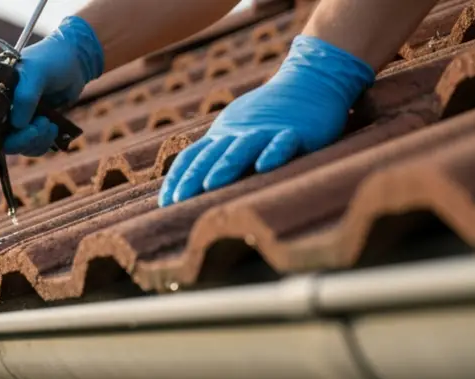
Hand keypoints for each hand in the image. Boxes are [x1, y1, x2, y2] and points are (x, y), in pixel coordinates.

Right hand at [0, 16, 103, 166]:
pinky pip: (33, 146)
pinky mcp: (33, 126)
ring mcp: (18, 118)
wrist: (75, 61)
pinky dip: (43, 142)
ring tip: (49, 124)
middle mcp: (2, 108)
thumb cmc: (52, 60)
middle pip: (1, 139)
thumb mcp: (37, 72)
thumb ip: (26, 96)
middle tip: (39, 127)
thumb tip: (17, 124)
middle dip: (22, 139)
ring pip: (19, 146)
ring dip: (35, 141)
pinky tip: (53, 128)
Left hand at [158, 35, 375, 206]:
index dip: (178, 176)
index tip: (164, 201)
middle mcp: (240, 133)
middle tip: (178, 199)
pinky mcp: (296, 131)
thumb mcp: (237, 132)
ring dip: (226, 166)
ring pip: (242, 148)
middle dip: (193, 177)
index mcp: (223, 135)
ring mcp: (267, 131)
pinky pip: (283, 142)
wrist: (311, 81)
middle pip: (212, 155)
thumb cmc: (270, 114)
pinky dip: (274, 152)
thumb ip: (219, 153)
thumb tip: (194, 184)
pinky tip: (264, 166)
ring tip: (210, 184)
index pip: (193, 156)